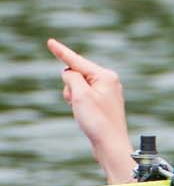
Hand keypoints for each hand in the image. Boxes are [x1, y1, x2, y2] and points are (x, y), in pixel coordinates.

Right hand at [47, 37, 132, 182]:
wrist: (110, 144)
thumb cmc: (97, 120)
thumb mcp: (80, 95)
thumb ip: (72, 78)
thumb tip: (69, 72)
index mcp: (106, 76)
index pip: (78, 61)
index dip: (62, 52)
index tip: (50, 41)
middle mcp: (109, 81)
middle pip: (76, 76)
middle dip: (70, 88)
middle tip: (78, 104)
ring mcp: (106, 92)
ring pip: (77, 88)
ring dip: (73, 97)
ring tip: (83, 112)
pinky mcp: (103, 102)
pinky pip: (82, 97)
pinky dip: (77, 104)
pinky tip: (85, 116)